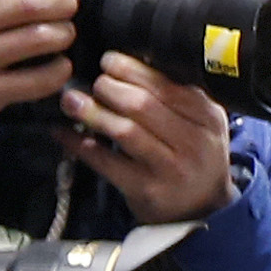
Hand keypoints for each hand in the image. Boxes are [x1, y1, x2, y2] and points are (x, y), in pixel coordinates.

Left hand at [64, 52, 235, 220]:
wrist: (203, 210)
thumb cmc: (196, 157)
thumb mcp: (203, 123)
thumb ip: (178, 94)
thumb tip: (131, 60)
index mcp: (207, 117)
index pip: (167, 85)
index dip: (132, 69)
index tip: (109, 60)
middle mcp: (192, 142)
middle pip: (143, 104)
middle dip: (109, 87)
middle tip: (94, 82)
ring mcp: (169, 169)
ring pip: (125, 131)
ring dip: (92, 112)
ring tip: (71, 100)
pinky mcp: (145, 190)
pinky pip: (106, 162)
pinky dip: (79, 144)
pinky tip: (63, 132)